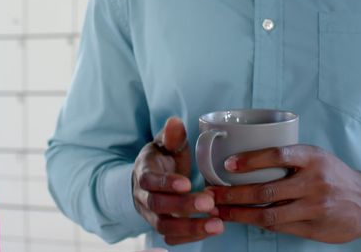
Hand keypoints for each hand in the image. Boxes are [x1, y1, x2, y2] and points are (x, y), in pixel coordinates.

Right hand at [132, 117, 223, 245]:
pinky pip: (172, 238)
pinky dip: (191, 237)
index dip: (166, 183)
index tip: (187, 183)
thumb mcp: (166, 143)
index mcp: (143, 172)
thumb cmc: (163, 158)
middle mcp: (143, 197)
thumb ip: (172, 136)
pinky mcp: (162, 227)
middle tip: (210, 203)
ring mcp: (151, 215)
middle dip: (183, 207)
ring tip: (217, 224)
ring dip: (191, 227)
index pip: (149, 181)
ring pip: (165, 227)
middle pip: (158, 206)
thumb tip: (175, 122)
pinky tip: (212, 229)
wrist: (151, 178)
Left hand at [208, 145, 360, 243]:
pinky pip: (281, 228)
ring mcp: (315, 208)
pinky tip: (245, 220)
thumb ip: (290, 159)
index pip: (278, 155)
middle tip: (212, 194)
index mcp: (313, 158)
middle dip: (234, 194)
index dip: (251, 160)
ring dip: (240, 214)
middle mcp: (315, 182)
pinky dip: (260, 224)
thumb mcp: (317, 158)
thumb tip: (247, 162)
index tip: (228, 165)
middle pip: (267, 191)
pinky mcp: (315, 228)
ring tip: (221, 211)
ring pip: (270, 215)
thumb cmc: (336, 176)